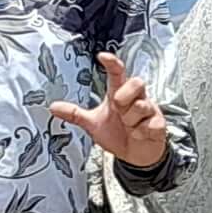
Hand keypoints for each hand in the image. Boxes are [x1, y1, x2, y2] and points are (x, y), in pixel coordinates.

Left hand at [48, 51, 169, 167]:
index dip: (112, 63)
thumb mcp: (93, 124)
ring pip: (142, 106)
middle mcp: (135, 99)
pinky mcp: (158, 124)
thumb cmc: (118, 135)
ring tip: (129, 128)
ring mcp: (149, 111)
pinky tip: (138, 135)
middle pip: (136, 82)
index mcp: (119, 94)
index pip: (117, 73)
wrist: (136, 156)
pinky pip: (151, 124)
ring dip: (131, 120)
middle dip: (125, 96)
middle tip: (118, 108)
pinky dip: (141, 132)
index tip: (102, 56)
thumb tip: (53, 107)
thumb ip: (75, 114)